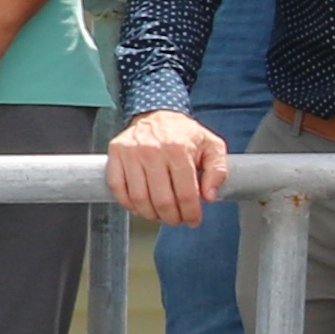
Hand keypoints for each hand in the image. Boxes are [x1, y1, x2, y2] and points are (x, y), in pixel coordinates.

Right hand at [105, 111, 228, 225]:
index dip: (190, 213)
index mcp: (179, 149)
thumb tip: (209, 196)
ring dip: (150, 214)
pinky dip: (127, 203)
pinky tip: (139, 206)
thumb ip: (218, 171)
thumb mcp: (212, 146)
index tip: (193, 220)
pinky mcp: (116, 154)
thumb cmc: (184, 133)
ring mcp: (131, 152)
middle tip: (176, 219)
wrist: (157, 113)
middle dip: (172, 218)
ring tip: (159, 214)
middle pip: (162, 200)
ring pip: (139, 198)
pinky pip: (117, 187)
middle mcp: (153, 150)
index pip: (185, 193)